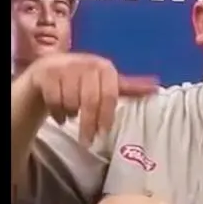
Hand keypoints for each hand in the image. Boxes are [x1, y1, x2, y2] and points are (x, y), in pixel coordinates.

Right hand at [25, 52, 158, 144]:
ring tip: (71, 115)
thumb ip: (129, 88)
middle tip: (87, 141)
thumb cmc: (82, 82)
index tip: (104, 133)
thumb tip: (157, 88)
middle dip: (89, 124)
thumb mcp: (106, 84)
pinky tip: (60, 114)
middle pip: (89, 101)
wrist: (46, 73)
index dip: (106, 116)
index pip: (109, 95)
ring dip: (70, 114)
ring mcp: (64, 66)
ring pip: (70, 101)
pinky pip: (54, 100)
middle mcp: (85, 62)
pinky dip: (57, 112)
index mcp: (104, 67)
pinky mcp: (45, 72)